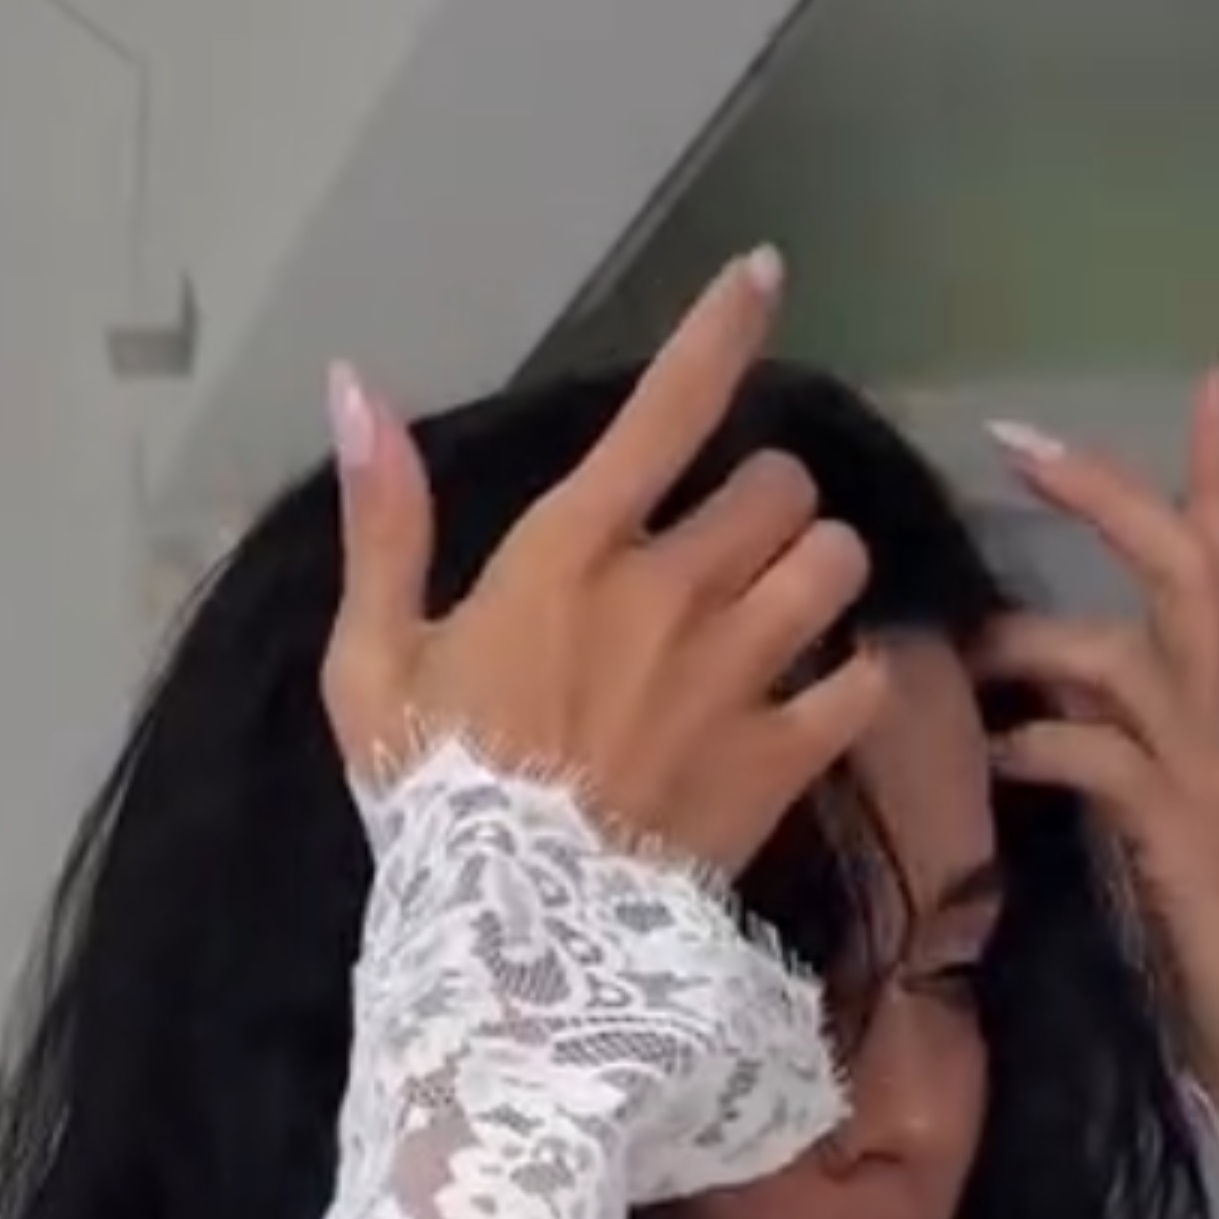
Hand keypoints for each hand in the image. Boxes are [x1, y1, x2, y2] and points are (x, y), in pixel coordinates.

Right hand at [322, 251, 887, 884]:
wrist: (508, 944)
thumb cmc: (431, 798)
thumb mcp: (371, 659)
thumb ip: (381, 521)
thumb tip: (355, 387)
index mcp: (570, 552)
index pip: (668, 406)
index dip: (723, 328)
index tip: (765, 274)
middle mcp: (670, 590)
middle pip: (778, 486)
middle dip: (766, 503)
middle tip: (734, 547)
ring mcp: (735, 674)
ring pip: (834, 564)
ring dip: (819, 575)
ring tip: (789, 609)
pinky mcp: (781, 759)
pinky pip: (863, 683)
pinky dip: (857, 681)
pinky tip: (828, 696)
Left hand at [985, 357, 1218, 1134]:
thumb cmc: (1214, 959)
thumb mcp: (1150, 836)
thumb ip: (1106, 761)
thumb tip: (1024, 710)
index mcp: (1216, 721)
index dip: (1216, 473)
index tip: (1217, 374)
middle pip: (1190, 570)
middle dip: (1113, 496)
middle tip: (1022, 440)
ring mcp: (1212, 780)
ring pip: (1141, 653)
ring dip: (1046, 637)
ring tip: (975, 650)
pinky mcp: (1187, 840)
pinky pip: (1109, 761)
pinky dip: (1044, 744)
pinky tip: (994, 758)